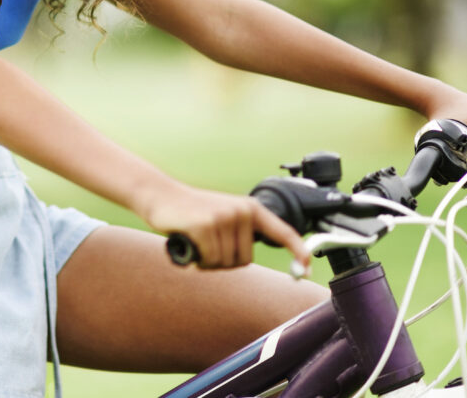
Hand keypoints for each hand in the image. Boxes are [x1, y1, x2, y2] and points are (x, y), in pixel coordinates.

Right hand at [143, 184, 310, 271]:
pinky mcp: (205, 226)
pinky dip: (198, 259)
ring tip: (197, 242)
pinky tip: (189, 244)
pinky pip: (209, 259)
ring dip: (208, 261)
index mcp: (251, 209)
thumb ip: (240, 233)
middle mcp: (241, 211)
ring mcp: (224, 217)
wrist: (159, 196)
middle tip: (207, 246)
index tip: (306, 269)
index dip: (298, 251)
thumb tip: (247, 259)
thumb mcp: (223, 216)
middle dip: (224, 261)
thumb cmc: (191, 213)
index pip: (283, 232)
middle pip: (244, 259)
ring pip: (225, 262)